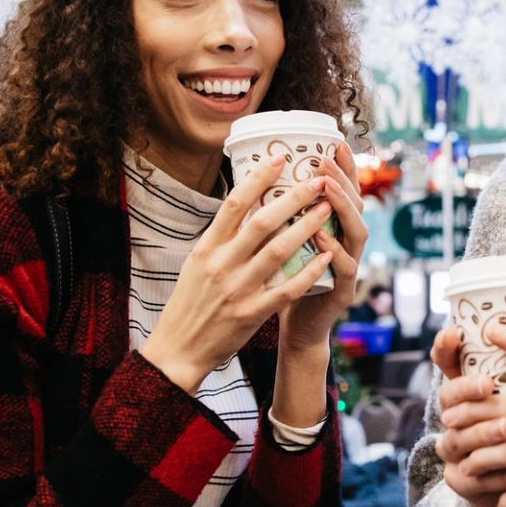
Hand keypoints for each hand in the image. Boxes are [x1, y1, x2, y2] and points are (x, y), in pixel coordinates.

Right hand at [138, 151, 338, 390]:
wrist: (178, 349)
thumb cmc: (189, 303)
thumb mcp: (196, 263)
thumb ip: (220, 237)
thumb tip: (244, 204)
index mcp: (206, 248)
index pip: (234, 204)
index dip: (258, 178)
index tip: (279, 158)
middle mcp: (222, 264)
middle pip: (262, 222)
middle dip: (293, 198)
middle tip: (318, 181)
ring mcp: (238, 289)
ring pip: (279, 251)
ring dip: (307, 227)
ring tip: (327, 209)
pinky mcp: (252, 313)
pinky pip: (287, 288)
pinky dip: (308, 270)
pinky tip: (326, 256)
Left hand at [276, 141, 370, 354]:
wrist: (297, 329)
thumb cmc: (288, 282)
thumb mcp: (286, 243)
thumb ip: (286, 217)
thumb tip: (261, 179)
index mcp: (335, 229)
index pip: (343, 191)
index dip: (343, 168)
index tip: (333, 142)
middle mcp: (348, 243)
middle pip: (355, 205)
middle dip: (343, 179)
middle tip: (326, 159)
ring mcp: (349, 267)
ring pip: (357, 232)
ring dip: (342, 208)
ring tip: (327, 188)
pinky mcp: (343, 292)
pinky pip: (344, 268)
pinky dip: (333, 251)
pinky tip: (320, 236)